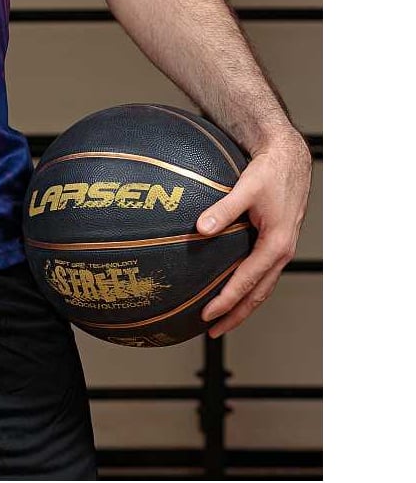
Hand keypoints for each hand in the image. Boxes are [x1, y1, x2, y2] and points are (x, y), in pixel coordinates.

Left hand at [197, 130, 311, 337]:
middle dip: (235, 315)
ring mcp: (281, 250)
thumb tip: (200, 229)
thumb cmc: (271, 172)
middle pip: (258, 295)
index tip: (206, 315)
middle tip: (212, 331)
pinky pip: (262, 275)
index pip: (247, 282)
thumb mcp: (246, 188)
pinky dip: (248, 289)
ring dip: (243, 306)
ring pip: (262, 288)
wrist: (290, 159)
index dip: (226, 301)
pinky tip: (233, 290)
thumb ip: (223, 209)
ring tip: (222, 320)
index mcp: (276, 244)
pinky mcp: (276, 244)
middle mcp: (282, 252)